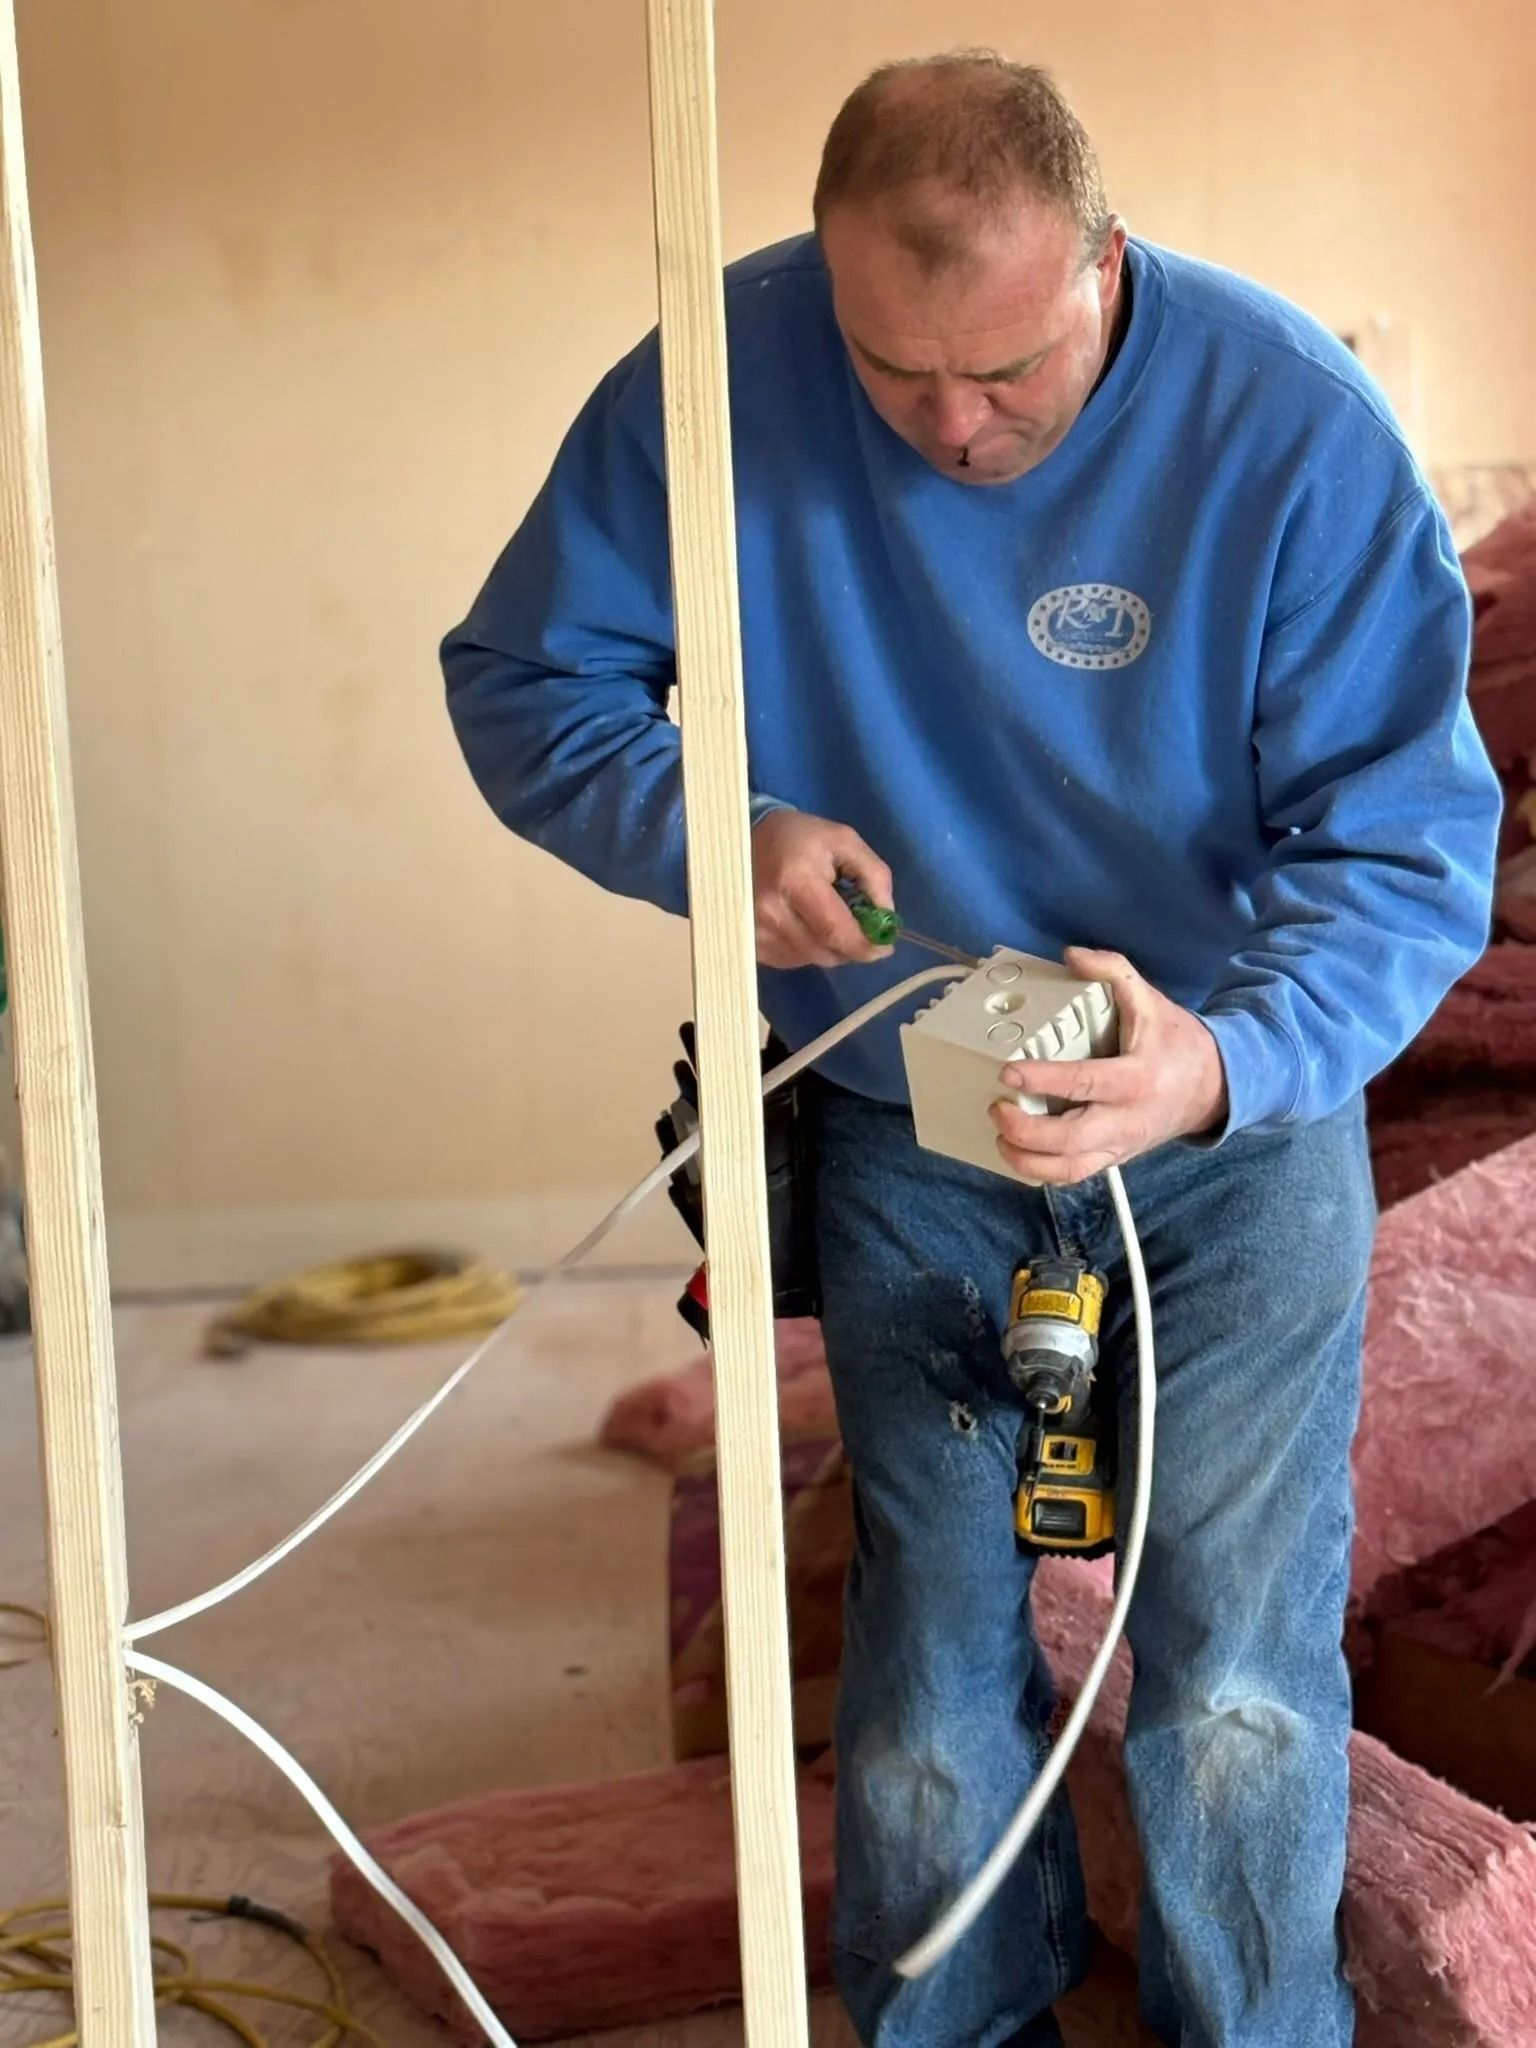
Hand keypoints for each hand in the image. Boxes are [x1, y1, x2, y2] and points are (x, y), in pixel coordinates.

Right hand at [751, 809, 893, 968]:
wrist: (740, 842)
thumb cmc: (799, 839)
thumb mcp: (844, 841)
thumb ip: (874, 876)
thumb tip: (885, 919)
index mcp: (795, 882)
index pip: (836, 931)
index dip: (865, 945)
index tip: (884, 947)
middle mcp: (771, 913)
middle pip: (827, 952)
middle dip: (852, 946)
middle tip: (859, 927)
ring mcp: (756, 934)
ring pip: (813, 960)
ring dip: (830, 947)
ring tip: (825, 917)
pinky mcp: (751, 946)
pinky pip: (794, 961)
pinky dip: (809, 949)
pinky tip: (804, 924)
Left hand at [989, 947, 1227, 1184]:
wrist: (1214, 1088)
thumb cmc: (1178, 1044)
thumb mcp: (1151, 1000)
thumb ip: (1114, 971)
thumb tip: (1072, 955)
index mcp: (1136, 1078)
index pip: (1083, 1083)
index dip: (1043, 1079)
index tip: (1008, 1070)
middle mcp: (1127, 1119)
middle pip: (1070, 1139)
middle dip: (1025, 1131)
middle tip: (997, 1107)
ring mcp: (1120, 1145)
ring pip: (1068, 1169)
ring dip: (1027, 1160)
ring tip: (1000, 1136)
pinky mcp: (1114, 1159)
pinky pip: (1074, 1175)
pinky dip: (1041, 1170)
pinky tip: (1017, 1152)